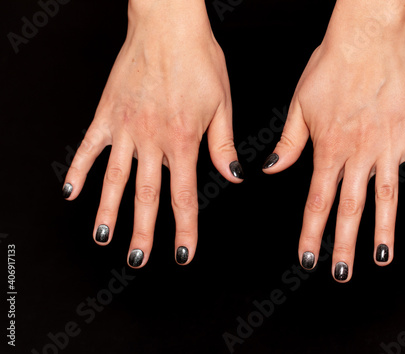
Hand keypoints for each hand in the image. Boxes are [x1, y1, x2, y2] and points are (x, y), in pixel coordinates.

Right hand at [62, 0, 242, 267]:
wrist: (168, 25)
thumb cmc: (199, 59)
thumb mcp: (223, 103)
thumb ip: (224, 145)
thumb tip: (233, 176)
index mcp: (183, 140)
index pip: (184, 196)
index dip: (185, 229)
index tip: (183, 254)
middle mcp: (152, 140)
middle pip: (147, 196)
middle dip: (143, 232)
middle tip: (138, 259)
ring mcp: (126, 128)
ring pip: (115, 179)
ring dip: (108, 211)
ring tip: (104, 238)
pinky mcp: (106, 114)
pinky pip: (88, 147)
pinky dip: (78, 169)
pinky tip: (70, 191)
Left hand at [263, 0, 404, 281]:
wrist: (366, 40)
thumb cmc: (331, 69)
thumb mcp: (299, 106)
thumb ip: (288, 144)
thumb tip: (271, 170)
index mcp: (329, 149)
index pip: (317, 202)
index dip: (312, 233)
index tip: (308, 258)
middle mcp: (358, 154)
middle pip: (350, 209)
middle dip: (344, 245)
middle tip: (342, 273)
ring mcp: (388, 146)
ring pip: (387, 197)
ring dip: (385, 230)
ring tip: (382, 257)